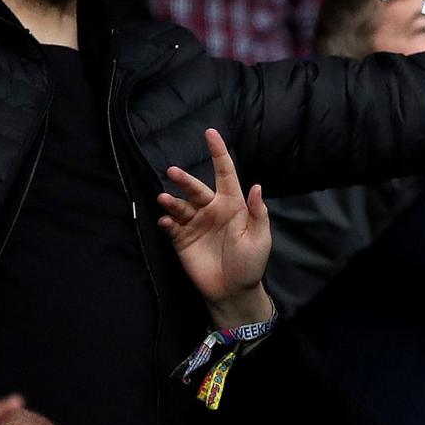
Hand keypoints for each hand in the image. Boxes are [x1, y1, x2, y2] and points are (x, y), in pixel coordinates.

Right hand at [158, 127, 271, 327]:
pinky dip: (166, 221)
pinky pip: (171, 226)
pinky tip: (165, 221)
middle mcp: (212, 210)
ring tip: (164, 199)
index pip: (225, 173)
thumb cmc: (250, 263)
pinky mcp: (182, 239)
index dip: (218, 153)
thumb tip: (256, 186)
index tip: (210, 132)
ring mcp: (195, 224)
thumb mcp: (260, 238)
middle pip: (196, 188)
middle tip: (173, 172)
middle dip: (185, 179)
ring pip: (180, 205)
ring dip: (171, 201)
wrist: (233, 291)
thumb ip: (257, 213)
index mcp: (233, 205)